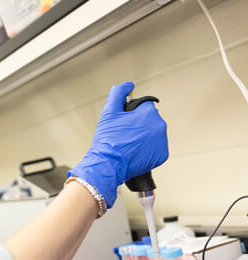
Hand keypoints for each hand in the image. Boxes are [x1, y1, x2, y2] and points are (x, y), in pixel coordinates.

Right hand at [68, 81, 167, 207]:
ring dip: (143, 137)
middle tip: (124, 136)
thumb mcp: (108, 112)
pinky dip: (147, 150)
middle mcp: (160, 126)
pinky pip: (155, 149)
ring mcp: (162, 142)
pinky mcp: (162, 155)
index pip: (144, 107)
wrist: (108, 165)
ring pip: (153, 134)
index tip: (123, 124)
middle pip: (149, 121)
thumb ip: (118, 93)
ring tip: (128, 145)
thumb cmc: (108, 140)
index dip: (132, 114)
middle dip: (138, 126)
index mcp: (149, 113)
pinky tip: (135, 153)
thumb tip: (129, 85)